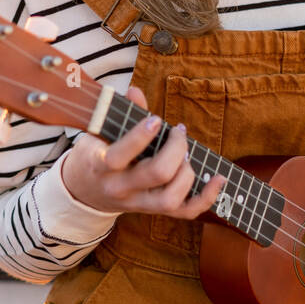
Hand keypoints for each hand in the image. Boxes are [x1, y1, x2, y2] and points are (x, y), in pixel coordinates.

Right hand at [61, 85, 225, 218]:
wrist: (85, 190)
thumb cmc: (97, 153)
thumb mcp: (99, 133)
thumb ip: (121, 113)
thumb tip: (135, 91)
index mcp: (100, 165)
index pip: (119, 156)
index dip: (140, 136)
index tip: (156, 119)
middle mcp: (119, 188)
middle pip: (155, 175)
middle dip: (175, 149)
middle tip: (178, 133)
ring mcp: (137, 204)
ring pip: (170, 199)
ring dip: (187, 172)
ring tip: (186, 154)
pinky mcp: (154, 212)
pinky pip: (185, 212)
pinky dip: (207, 198)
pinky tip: (219, 178)